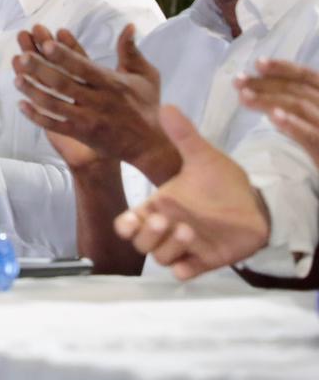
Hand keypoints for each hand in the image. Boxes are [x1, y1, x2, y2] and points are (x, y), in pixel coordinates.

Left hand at [13, 24, 172, 178]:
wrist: (150, 145)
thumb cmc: (147, 106)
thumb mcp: (146, 76)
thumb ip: (131, 51)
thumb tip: (128, 25)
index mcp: (111, 83)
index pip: (82, 66)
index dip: (63, 55)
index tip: (46, 44)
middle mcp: (97, 100)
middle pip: (62, 83)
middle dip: (39, 70)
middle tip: (20, 57)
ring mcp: (87, 119)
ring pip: (54, 104)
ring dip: (33, 91)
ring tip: (16, 79)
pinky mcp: (81, 134)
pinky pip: (54, 125)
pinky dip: (36, 116)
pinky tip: (21, 105)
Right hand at [113, 105, 269, 280]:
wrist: (254, 204)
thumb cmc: (221, 182)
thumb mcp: (202, 157)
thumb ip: (184, 136)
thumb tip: (168, 106)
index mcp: (160, 206)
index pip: (129, 221)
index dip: (125, 224)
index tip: (132, 218)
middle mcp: (167, 228)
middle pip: (141, 242)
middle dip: (147, 234)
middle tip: (165, 218)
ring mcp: (184, 246)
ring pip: (161, 258)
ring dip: (169, 247)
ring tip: (188, 229)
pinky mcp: (204, 261)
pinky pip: (184, 273)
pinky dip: (185, 270)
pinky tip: (193, 261)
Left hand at [236, 58, 318, 167]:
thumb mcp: (312, 125)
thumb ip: (296, 110)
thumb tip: (264, 98)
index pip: (308, 78)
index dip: (284, 68)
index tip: (258, 64)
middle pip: (299, 90)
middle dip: (267, 83)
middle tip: (238, 81)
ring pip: (301, 107)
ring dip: (270, 99)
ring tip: (244, 97)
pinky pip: (311, 135)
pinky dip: (293, 124)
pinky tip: (273, 117)